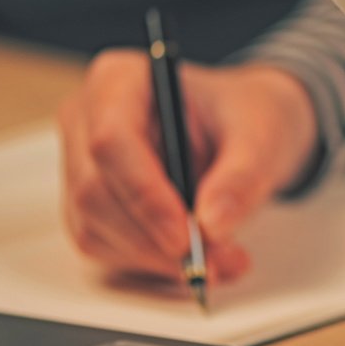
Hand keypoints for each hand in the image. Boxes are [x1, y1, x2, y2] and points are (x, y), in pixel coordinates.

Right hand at [58, 50, 317, 283]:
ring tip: (220, 261)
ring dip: (155, 259)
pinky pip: (106, 247)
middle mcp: (88, 119)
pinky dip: (151, 265)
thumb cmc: (245, 116)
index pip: (111, 142)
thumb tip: (213, 225)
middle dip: (154, 239)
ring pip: (94, 228)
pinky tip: (196, 260)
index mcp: (120, 80)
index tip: (186, 237)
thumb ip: (242, 177)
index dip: (145, 196)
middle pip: (95, 192)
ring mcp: (83, 164)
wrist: (245, 129)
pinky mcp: (91, 205)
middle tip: (216, 262)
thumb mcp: (261, 135)